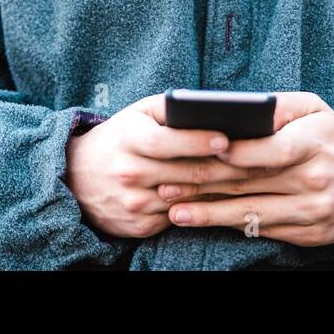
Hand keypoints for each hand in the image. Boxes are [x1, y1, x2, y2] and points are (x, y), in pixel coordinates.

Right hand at [64, 93, 282, 239]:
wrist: (76, 178)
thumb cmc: (120, 137)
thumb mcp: (137, 114)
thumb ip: (171, 108)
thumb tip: (212, 108)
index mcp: (127, 139)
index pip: (165, 141)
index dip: (197, 141)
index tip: (226, 138)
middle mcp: (128, 172)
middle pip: (185, 174)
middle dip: (224, 168)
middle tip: (258, 161)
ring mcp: (133, 203)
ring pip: (188, 199)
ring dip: (220, 191)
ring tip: (251, 180)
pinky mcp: (139, 226)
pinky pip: (179, 217)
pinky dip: (203, 208)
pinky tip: (226, 200)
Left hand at [156, 91, 333, 246]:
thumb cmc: (332, 137)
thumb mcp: (314, 109)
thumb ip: (278, 106)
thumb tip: (241, 110)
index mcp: (315, 143)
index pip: (273, 150)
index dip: (239, 152)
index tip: (206, 151)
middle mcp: (314, 180)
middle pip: (252, 184)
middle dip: (205, 185)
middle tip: (167, 183)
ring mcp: (312, 211)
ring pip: (252, 213)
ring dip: (210, 214)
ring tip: (175, 211)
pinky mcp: (309, 234)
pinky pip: (263, 229)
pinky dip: (231, 225)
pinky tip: (205, 221)